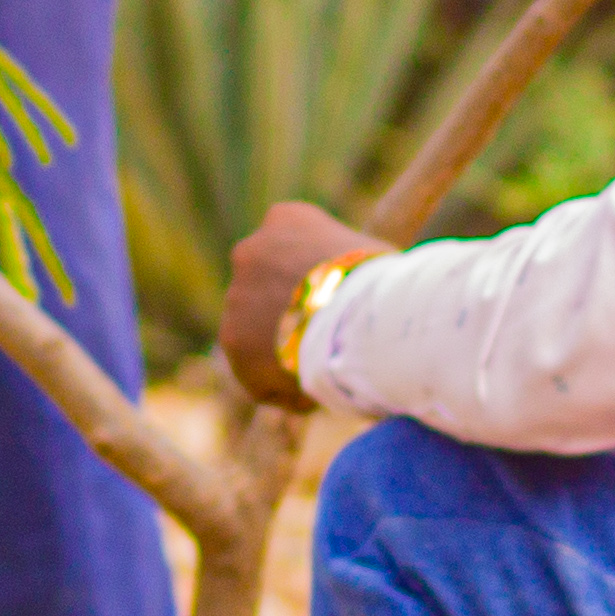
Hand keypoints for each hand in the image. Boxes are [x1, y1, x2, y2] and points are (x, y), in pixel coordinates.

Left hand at [215, 194, 379, 408]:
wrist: (357, 317)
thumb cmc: (382, 284)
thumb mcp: (370, 258)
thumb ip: (348, 267)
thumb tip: (365, 290)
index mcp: (287, 219)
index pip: (290, 247)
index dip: (314, 279)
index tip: (335, 304)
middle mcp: (251, 250)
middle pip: (268, 288)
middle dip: (290, 314)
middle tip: (326, 341)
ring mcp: (236, 295)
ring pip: (259, 331)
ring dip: (285, 351)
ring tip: (326, 373)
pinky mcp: (232, 340)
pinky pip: (256, 371)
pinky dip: (281, 386)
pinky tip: (315, 396)